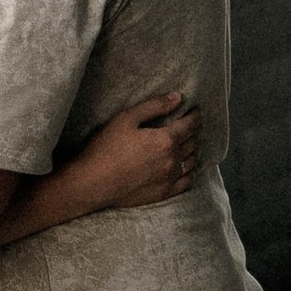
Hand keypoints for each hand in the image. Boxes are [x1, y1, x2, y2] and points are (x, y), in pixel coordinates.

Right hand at [69, 91, 202, 215]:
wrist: (93, 183)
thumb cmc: (106, 148)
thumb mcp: (127, 118)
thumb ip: (154, 106)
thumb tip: (178, 97)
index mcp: (165, 140)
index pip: (189, 125)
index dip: (195, 115)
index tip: (196, 109)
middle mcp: (172, 160)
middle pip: (193, 142)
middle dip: (196, 130)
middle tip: (195, 123)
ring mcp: (169, 179)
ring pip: (192, 160)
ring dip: (195, 148)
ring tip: (193, 141)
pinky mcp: (163, 193)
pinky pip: (187, 181)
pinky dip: (192, 170)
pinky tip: (190, 165)